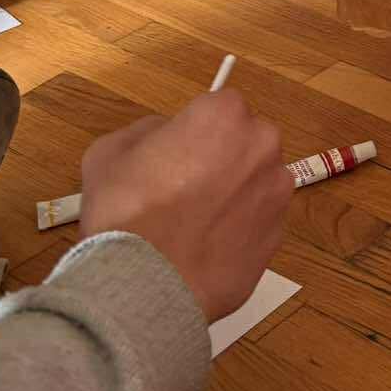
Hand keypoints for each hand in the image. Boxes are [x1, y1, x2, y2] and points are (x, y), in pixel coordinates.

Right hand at [78, 90, 290, 324]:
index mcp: (225, 115)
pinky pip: (258, 221)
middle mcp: (263, 147)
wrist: (146, 284)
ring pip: (256, 182)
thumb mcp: (111, 150)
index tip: (177, 150)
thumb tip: (167, 136)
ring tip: (195, 222)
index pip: (218, 106)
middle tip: (185, 186)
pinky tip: (206, 247)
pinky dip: (239, 229)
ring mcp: (277, 194)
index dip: (195, 128)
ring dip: (234, 193)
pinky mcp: (279, 235)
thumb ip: (149, 131)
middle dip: (222, 156)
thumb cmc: (125, 211)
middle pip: (245, 141)